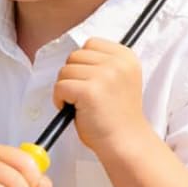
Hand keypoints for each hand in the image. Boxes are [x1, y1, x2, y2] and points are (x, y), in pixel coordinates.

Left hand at [53, 38, 149, 156]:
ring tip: (80, 104)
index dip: (84, 63)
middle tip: (83, 95)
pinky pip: (60, 86)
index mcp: (126, 57)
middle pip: (75, 55)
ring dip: (66, 88)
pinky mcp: (89, 91)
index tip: (91, 82)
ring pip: (65, 71)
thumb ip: (104, 63)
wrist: (125, 142)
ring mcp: (104, 76)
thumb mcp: (120, 79)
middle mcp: (117, 63)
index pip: (91, 44)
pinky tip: (73, 110)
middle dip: (73, 75)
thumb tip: (75, 56)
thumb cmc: (117, 115)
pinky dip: (60, 100)